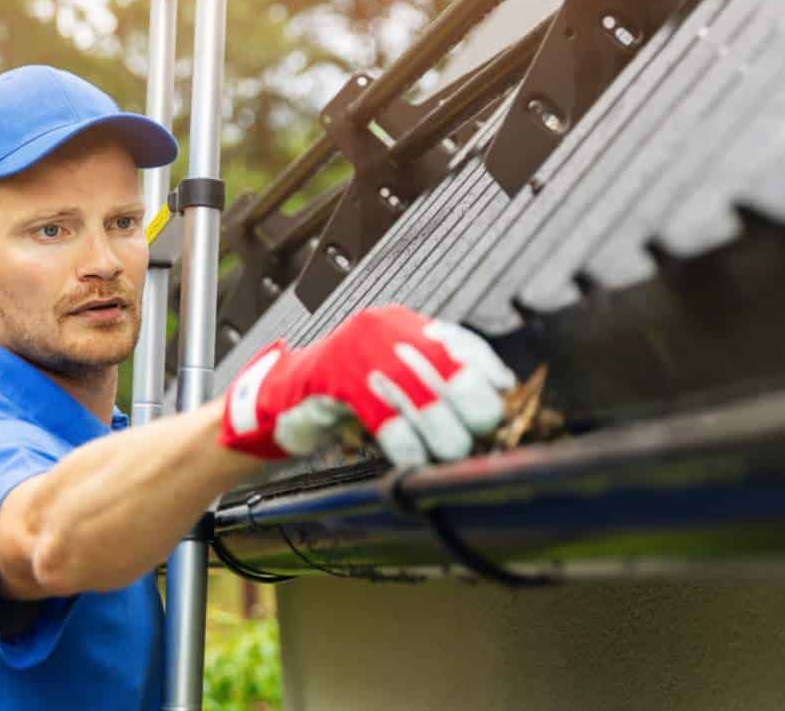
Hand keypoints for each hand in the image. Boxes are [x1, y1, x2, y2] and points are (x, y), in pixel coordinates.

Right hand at [219, 305, 517, 465]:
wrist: (281, 400)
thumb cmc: (345, 396)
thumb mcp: (393, 378)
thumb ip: (434, 380)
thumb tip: (495, 394)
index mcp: (401, 325)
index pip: (459, 341)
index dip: (485, 370)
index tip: (504, 394)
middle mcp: (384, 330)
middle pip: (445, 367)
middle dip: (469, 405)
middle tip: (479, 434)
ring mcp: (358, 352)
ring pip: (419, 395)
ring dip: (441, 431)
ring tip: (451, 452)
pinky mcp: (335, 380)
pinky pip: (384, 416)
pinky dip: (405, 443)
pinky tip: (413, 460)